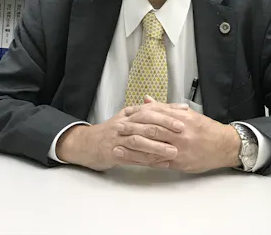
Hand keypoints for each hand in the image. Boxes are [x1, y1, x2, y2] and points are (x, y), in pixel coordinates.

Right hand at [56, 102, 188, 170]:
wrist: (86, 144)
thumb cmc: (111, 132)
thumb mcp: (126, 118)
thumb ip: (146, 112)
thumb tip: (167, 106)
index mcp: (129, 114)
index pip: (151, 109)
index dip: (168, 110)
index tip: (184, 112)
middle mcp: (124, 124)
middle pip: (146, 122)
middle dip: (165, 125)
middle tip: (182, 130)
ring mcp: (118, 139)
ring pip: (140, 141)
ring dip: (158, 146)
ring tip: (173, 151)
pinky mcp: (114, 154)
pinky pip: (133, 157)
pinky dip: (148, 161)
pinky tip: (161, 164)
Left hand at [121, 98, 240, 172]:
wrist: (223, 145)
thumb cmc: (205, 128)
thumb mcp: (187, 113)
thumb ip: (165, 107)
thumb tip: (146, 100)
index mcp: (180, 117)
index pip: (155, 114)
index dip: (138, 115)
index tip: (124, 116)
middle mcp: (179, 132)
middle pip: (151, 130)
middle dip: (132, 131)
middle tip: (117, 131)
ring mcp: (179, 148)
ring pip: (153, 148)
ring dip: (133, 149)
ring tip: (118, 148)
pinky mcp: (180, 162)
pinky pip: (159, 162)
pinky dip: (145, 161)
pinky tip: (133, 162)